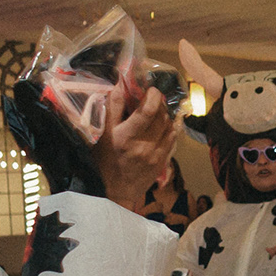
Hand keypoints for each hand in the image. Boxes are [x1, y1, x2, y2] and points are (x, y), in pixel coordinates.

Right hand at [92, 88, 176, 212]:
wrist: (114, 191)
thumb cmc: (104, 159)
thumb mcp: (101, 133)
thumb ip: (112, 108)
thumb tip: (120, 84)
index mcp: (125, 137)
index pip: (147, 111)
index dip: (153, 96)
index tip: (151, 89)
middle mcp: (143, 146)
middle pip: (161, 117)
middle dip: (160, 103)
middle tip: (153, 98)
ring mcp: (156, 156)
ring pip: (170, 127)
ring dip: (166, 115)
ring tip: (158, 110)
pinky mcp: (163, 162)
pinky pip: (173, 140)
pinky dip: (171, 128)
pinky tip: (164, 125)